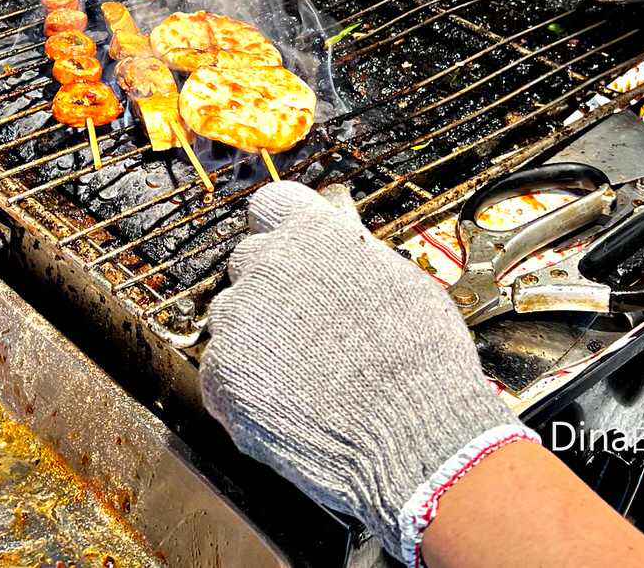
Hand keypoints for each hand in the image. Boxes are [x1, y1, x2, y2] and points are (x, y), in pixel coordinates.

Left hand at [200, 183, 533, 563]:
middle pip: (249, 261)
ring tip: (307, 371)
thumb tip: (335, 214)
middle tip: (309, 325)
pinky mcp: (222, 373)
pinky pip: (224, 369)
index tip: (292, 249)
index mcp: (313, 233)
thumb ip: (352, 246)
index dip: (282, 229)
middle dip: (272, 286)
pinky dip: (248, 384)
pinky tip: (292, 401)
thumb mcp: (400, 280)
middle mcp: (268, 265)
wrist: (415, 437)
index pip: (272, 205)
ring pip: (232, 316)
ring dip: (257, 335)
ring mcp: (239, 319)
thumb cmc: (420, 360)